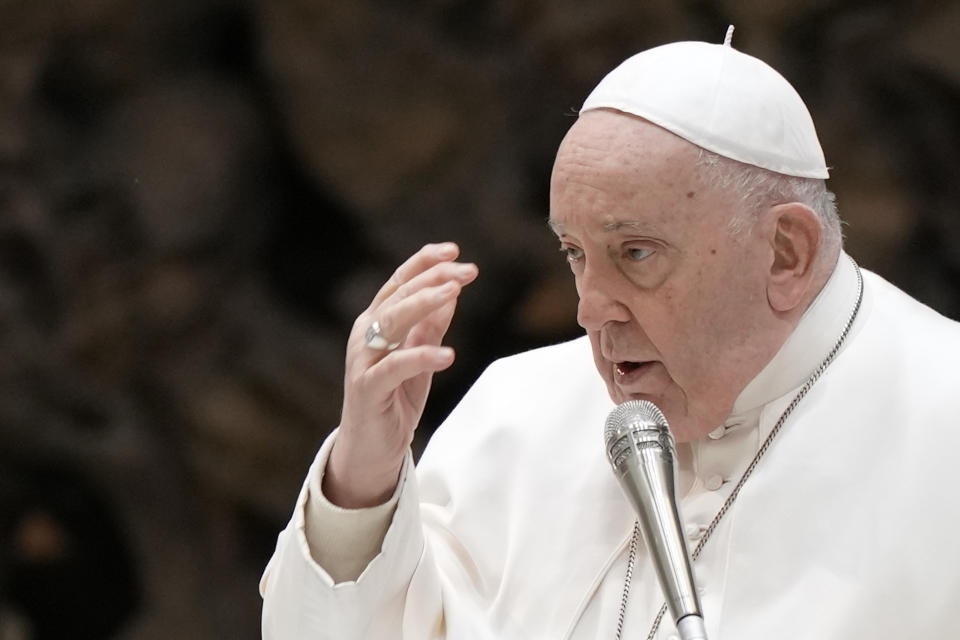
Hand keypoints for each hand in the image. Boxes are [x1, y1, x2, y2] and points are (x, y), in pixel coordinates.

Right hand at [323, 243, 478, 507]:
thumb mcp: (421, 357)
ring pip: (391, 322)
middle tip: (467, 271)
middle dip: (433, 279)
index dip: (424, 262)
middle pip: (398, 295)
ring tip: (454, 293)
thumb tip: (452, 291)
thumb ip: (431, 326)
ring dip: (424, 304)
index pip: (399, 281)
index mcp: (376, 321)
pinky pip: (394, 367)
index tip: (455, 251)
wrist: (372, 447)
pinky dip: (421, 357)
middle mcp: (365, 334)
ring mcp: (363, 360)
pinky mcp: (368, 389)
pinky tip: (448, 355)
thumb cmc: (396, 398)